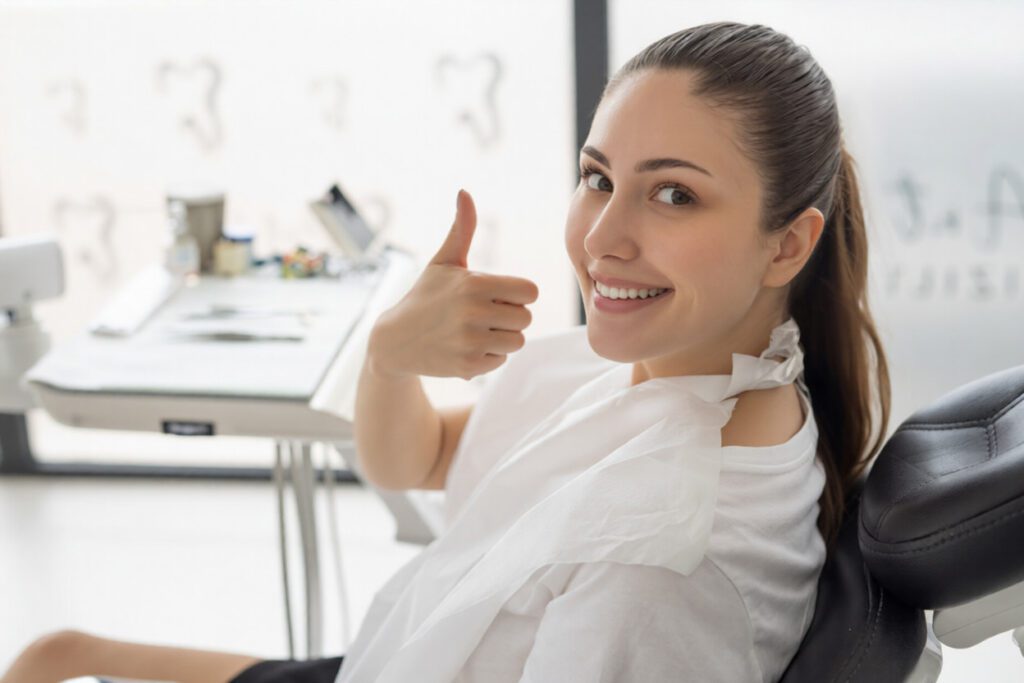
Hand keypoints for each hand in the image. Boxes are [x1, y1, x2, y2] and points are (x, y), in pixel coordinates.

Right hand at [368, 189, 538, 379]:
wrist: (394, 340)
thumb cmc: (425, 295)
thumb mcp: (443, 262)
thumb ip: (462, 229)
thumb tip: (464, 192)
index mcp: (474, 284)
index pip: (530, 291)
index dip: (517, 294)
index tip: (498, 296)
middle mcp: (473, 312)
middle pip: (525, 318)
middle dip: (509, 317)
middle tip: (484, 315)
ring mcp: (470, 341)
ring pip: (516, 341)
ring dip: (501, 338)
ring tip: (476, 331)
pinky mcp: (467, 367)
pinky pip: (500, 361)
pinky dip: (488, 357)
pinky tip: (465, 347)